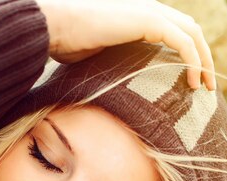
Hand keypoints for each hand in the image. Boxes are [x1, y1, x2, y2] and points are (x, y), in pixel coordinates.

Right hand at [36, 0, 215, 89]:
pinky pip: (183, 42)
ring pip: (191, 34)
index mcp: (138, 16)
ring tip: (204, 86)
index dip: (187, 53)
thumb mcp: (96, 57)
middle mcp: (148, 10)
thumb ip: (112, 64)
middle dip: (202, 57)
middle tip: (206, 84)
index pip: (174, 31)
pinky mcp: (149, 21)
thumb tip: (112, 88)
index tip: (191, 79)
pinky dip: (193, 61)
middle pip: (189, 30)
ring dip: (203, 60)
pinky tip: (194, 81)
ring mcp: (150, 12)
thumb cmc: (67, 44)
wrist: (56, 27)